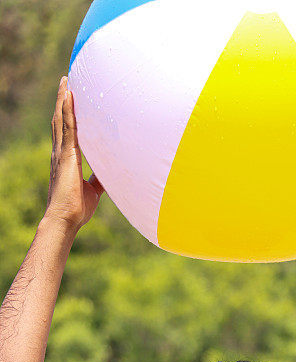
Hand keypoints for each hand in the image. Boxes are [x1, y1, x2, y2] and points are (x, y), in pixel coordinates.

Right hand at [45, 76, 104, 231]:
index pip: (66, 132)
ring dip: (63, 99)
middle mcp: (61, 152)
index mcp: (66, 159)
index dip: (66, 115)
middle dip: (62, 101)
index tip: (69, 99)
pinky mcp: (66, 155)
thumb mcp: (93, 191)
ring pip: (61, 119)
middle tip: (65, 82)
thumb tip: (109, 175)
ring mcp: (62, 152)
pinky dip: (66, 110)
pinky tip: (68, 95)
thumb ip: (98, 180)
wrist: (65, 219)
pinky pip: (66, 127)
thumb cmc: (77, 209)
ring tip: (65, 81)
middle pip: (60, 120)